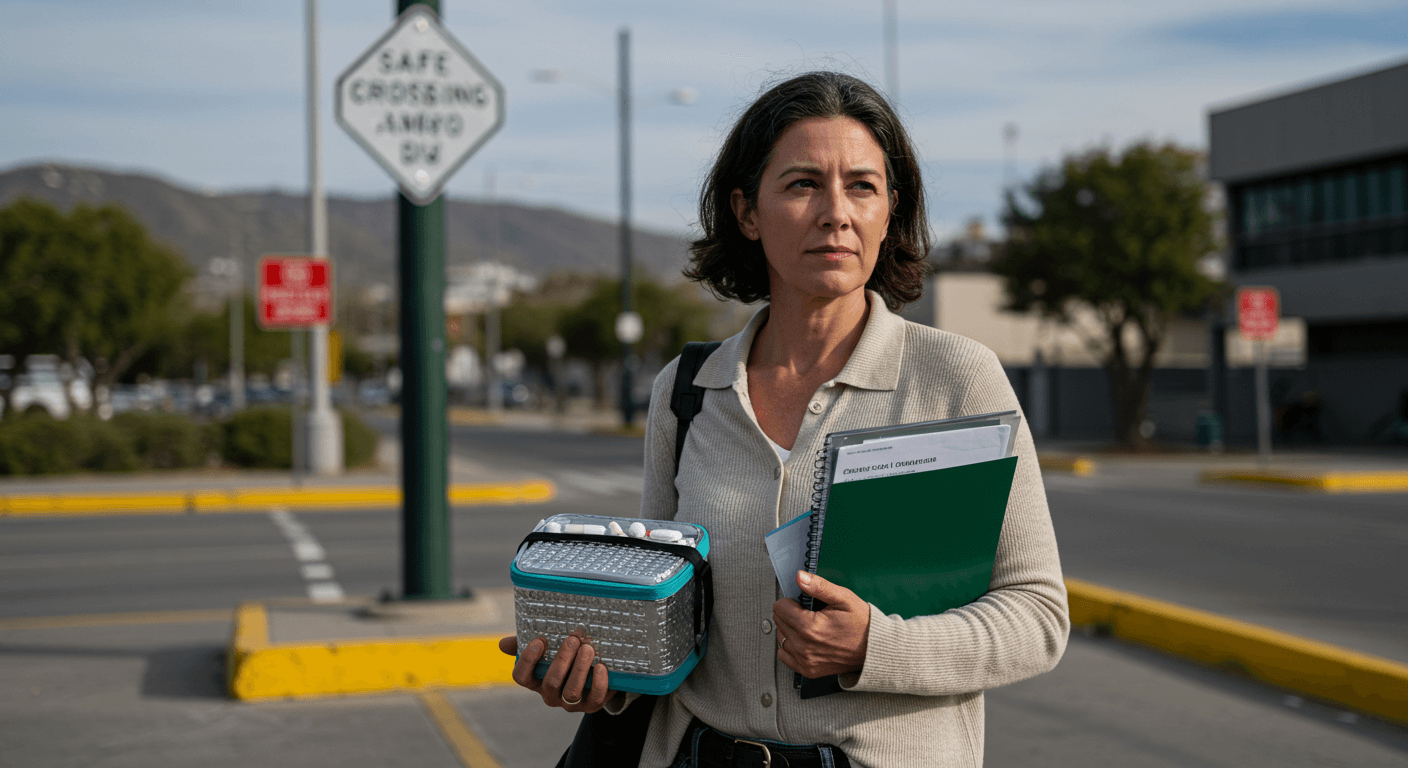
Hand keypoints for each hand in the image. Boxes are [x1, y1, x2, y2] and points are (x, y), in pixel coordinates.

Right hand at [498, 633, 614, 712]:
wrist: (594, 673)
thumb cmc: (564, 658)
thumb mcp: (547, 649)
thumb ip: (525, 643)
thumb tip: (502, 644)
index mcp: (536, 680)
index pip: (521, 677)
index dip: (528, 660)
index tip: (540, 640)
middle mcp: (551, 695)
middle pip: (551, 682)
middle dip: (562, 659)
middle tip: (573, 639)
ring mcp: (571, 703)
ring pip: (571, 692)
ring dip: (579, 669)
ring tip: (588, 648)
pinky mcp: (592, 705)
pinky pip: (594, 699)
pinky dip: (598, 683)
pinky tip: (601, 666)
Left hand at [772, 571, 870, 678]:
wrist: (873, 650)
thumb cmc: (862, 624)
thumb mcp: (843, 598)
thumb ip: (819, 587)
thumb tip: (800, 577)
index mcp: (810, 627)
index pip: (780, 608)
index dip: (791, 601)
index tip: (804, 603)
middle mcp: (804, 646)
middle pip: (779, 621)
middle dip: (791, 614)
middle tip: (810, 614)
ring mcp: (805, 660)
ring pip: (780, 637)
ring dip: (790, 629)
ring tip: (810, 627)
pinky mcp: (807, 669)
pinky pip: (784, 655)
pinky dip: (791, 646)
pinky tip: (805, 640)